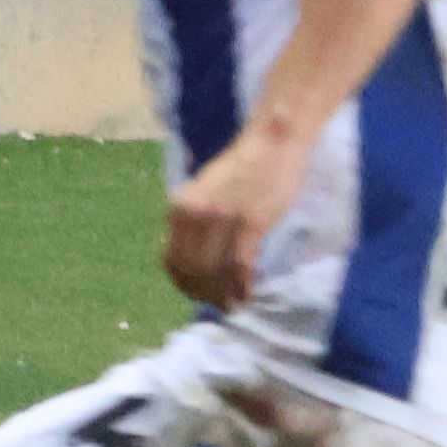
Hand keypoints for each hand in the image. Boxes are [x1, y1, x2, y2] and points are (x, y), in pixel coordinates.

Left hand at [162, 130, 302, 308]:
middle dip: (204, 293)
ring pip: (214, 271)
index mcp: (180, 207)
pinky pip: (241, 265)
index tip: (197, 294)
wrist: (274, 142)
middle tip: (219, 303)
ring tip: (232, 303)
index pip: (172, 260)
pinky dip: (242, 285)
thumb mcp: (204, 192)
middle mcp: (195, 214)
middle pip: (192, 270)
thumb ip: (194, 219)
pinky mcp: (252, 223)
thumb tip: (191, 256)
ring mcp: (223, 219)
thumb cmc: (243, 166)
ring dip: (223, 293)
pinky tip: (247, 293)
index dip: (183, 284)